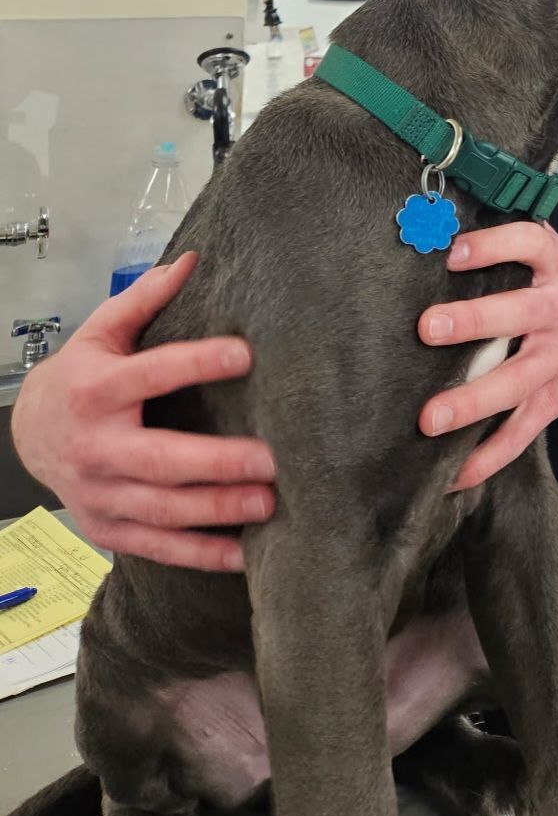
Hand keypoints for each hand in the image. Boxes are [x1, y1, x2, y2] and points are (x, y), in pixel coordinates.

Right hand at [11, 253, 276, 571]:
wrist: (29, 434)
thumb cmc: (78, 378)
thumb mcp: (100, 332)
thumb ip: (145, 300)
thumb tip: (192, 260)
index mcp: (96, 390)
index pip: (152, 374)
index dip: (197, 362)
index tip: (246, 354)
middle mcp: (97, 447)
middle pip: (159, 460)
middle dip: (216, 462)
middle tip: (271, 459)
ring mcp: (100, 494)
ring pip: (163, 509)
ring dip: (217, 510)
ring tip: (269, 504)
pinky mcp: (108, 529)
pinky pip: (158, 547)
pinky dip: (201, 554)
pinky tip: (244, 554)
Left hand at [418, 223, 557, 490]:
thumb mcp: (546, 255)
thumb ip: (502, 244)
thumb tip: (431, 225)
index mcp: (557, 268)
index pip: (529, 245)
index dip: (494, 246)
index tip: (453, 252)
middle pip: (520, 315)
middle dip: (474, 321)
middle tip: (427, 328)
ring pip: (517, 384)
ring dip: (473, 402)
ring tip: (430, 419)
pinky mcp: (553, 402)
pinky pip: (520, 434)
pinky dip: (488, 457)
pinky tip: (454, 475)